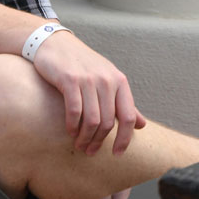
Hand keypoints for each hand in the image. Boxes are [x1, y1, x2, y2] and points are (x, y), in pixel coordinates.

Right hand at [31, 29, 146, 155]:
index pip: (128, 117)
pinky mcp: (70, 80)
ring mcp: (89, 80)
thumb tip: (142, 125)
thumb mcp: (108, 80)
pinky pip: (75, 111)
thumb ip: (124, 103)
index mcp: (120, 82)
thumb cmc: (84, 65)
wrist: (57, 44)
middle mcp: (107, 81)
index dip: (124, 138)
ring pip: (92, 120)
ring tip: (79, 145)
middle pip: (108, 122)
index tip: (117, 154)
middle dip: (99, 141)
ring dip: (85, 138)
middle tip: (89, 151)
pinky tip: (69, 132)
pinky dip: (72, 126)